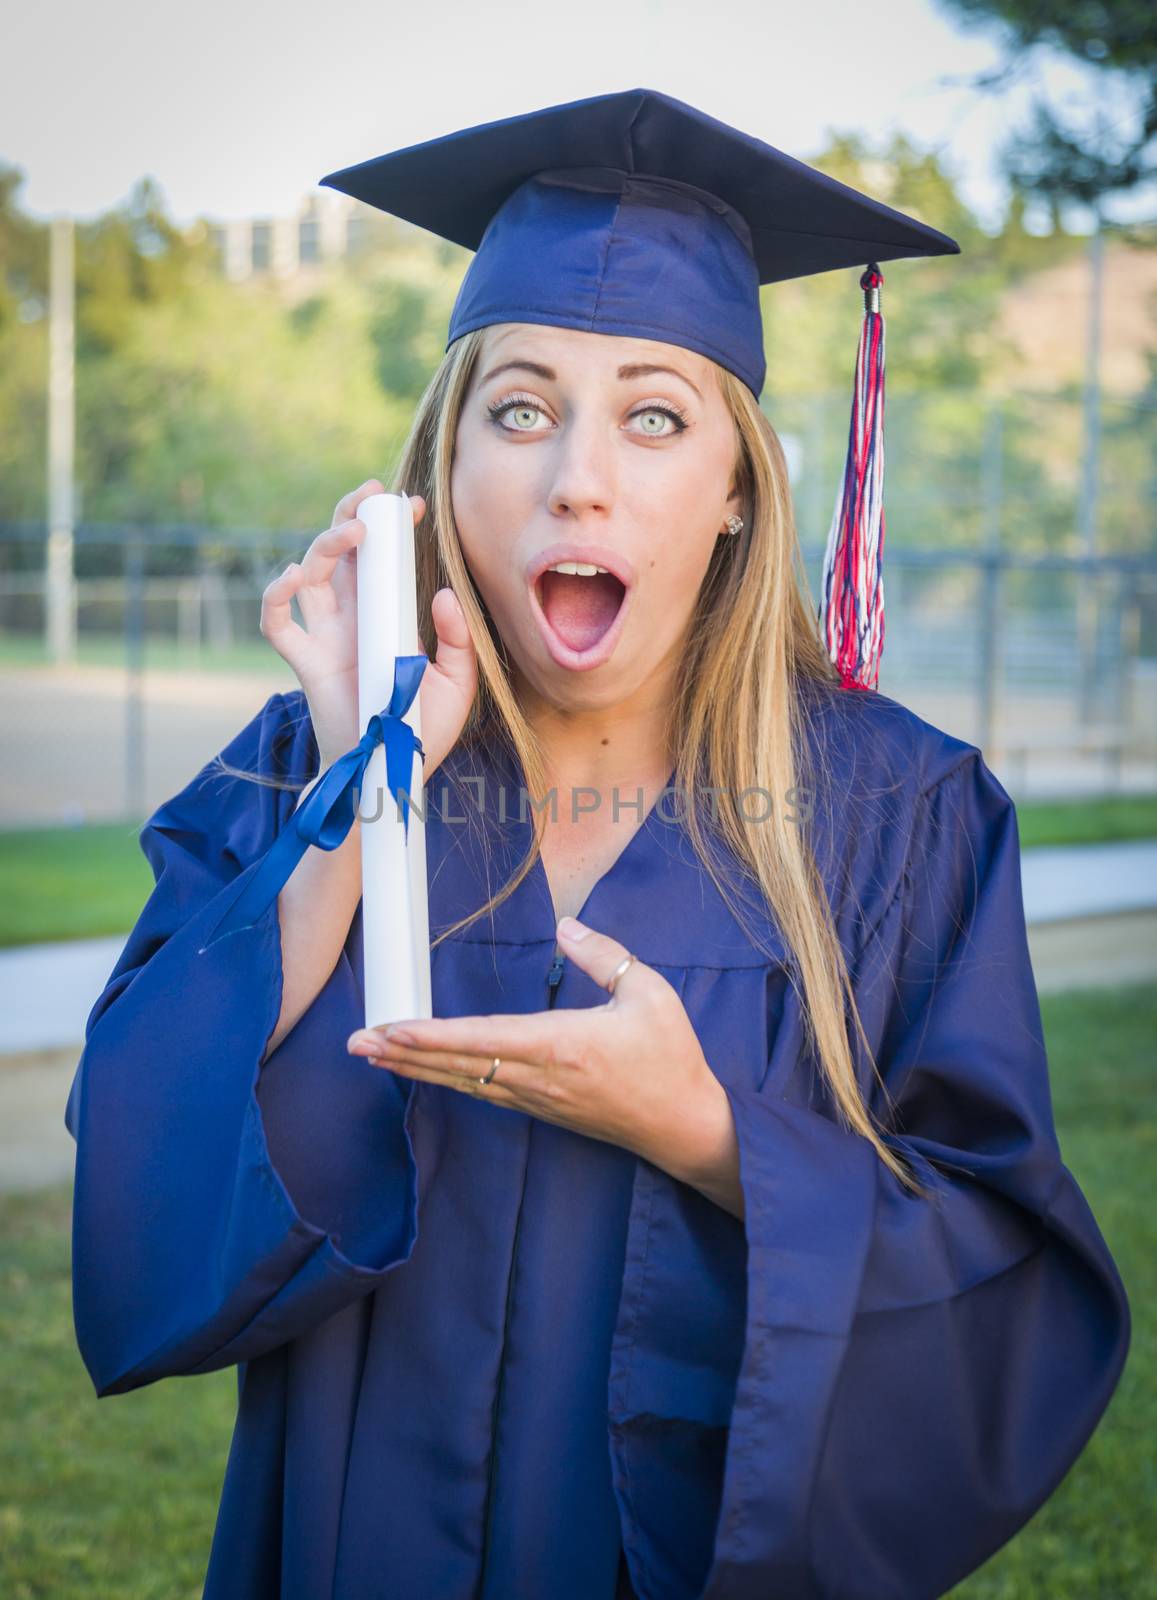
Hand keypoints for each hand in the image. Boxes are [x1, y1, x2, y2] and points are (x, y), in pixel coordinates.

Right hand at [260, 479, 477, 772]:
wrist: (394, 773)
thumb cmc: (422, 729)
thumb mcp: (457, 681)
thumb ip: (457, 639)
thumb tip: (441, 596)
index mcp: (385, 615)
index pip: (382, 559)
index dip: (392, 528)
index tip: (413, 505)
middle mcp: (352, 618)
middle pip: (340, 553)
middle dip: (352, 516)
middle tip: (374, 496)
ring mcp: (326, 637)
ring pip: (311, 573)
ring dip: (326, 544)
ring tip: (354, 532)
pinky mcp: (307, 662)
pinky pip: (277, 622)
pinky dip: (276, 594)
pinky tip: (293, 574)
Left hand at [345, 916, 735, 1191]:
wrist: (686, 1125)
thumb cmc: (671, 1057)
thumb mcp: (649, 993)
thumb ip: (603, 957)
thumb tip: (564, 926)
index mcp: (563, 1046)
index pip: (483, 1038)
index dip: (434, 1035)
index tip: (394, 1029)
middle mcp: (541, 1078)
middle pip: (458, 1066)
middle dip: (404, 1054)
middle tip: (357, 1042)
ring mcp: (539, 1099)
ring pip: (464, 1083)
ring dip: (417, 1069)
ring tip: (374, 1054)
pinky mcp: (543, 1110)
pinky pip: (484, 1093)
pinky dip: (447, 1080)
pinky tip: (425, 1072)